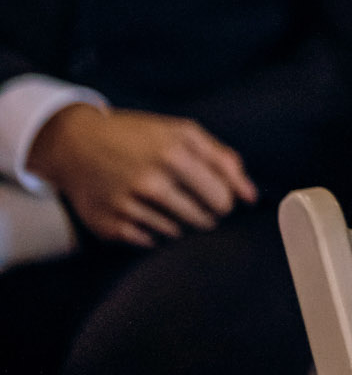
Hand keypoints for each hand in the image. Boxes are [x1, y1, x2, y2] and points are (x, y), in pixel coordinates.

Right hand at [25, 105, 257, 246]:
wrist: (75, 145)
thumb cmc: (137, 136)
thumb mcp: (183, 133)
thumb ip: (223, 160)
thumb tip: (251, 196)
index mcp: (174, 155)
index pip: (222, 199)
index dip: (224, 200)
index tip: (216, 194)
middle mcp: (150, 183)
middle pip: (203, 220)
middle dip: (205, 213)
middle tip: (191, 198)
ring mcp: (128, 207)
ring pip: (178, 232)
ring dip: (179, 221)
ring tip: (164, 200)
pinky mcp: (110, 227)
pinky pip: (150, 241)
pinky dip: (153, 230)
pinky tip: (144, 210)